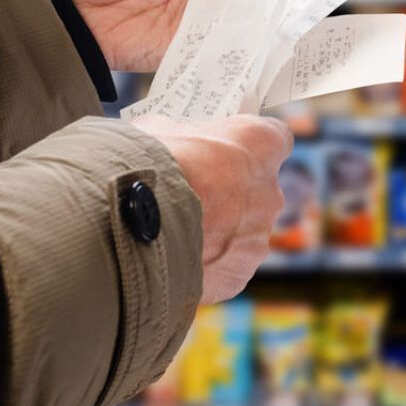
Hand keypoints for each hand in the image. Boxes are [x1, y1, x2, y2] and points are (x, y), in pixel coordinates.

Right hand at [132, 113, 291, 303]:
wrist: (129, 225)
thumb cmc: (149, 166)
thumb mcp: (161, 130)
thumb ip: (182, 136)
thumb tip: (171, 141)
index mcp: (260, 145)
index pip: (275, 138)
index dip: (251, 145)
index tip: (232, 149)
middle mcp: (270, 191)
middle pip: (259, 190)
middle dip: (230, 192)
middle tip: (194, 194)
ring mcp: (257, 238)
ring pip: (242, 232)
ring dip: (217, 231)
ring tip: (176, 231)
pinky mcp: (238, 275)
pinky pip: (225, 266)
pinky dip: (205, 264)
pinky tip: (174, 256)